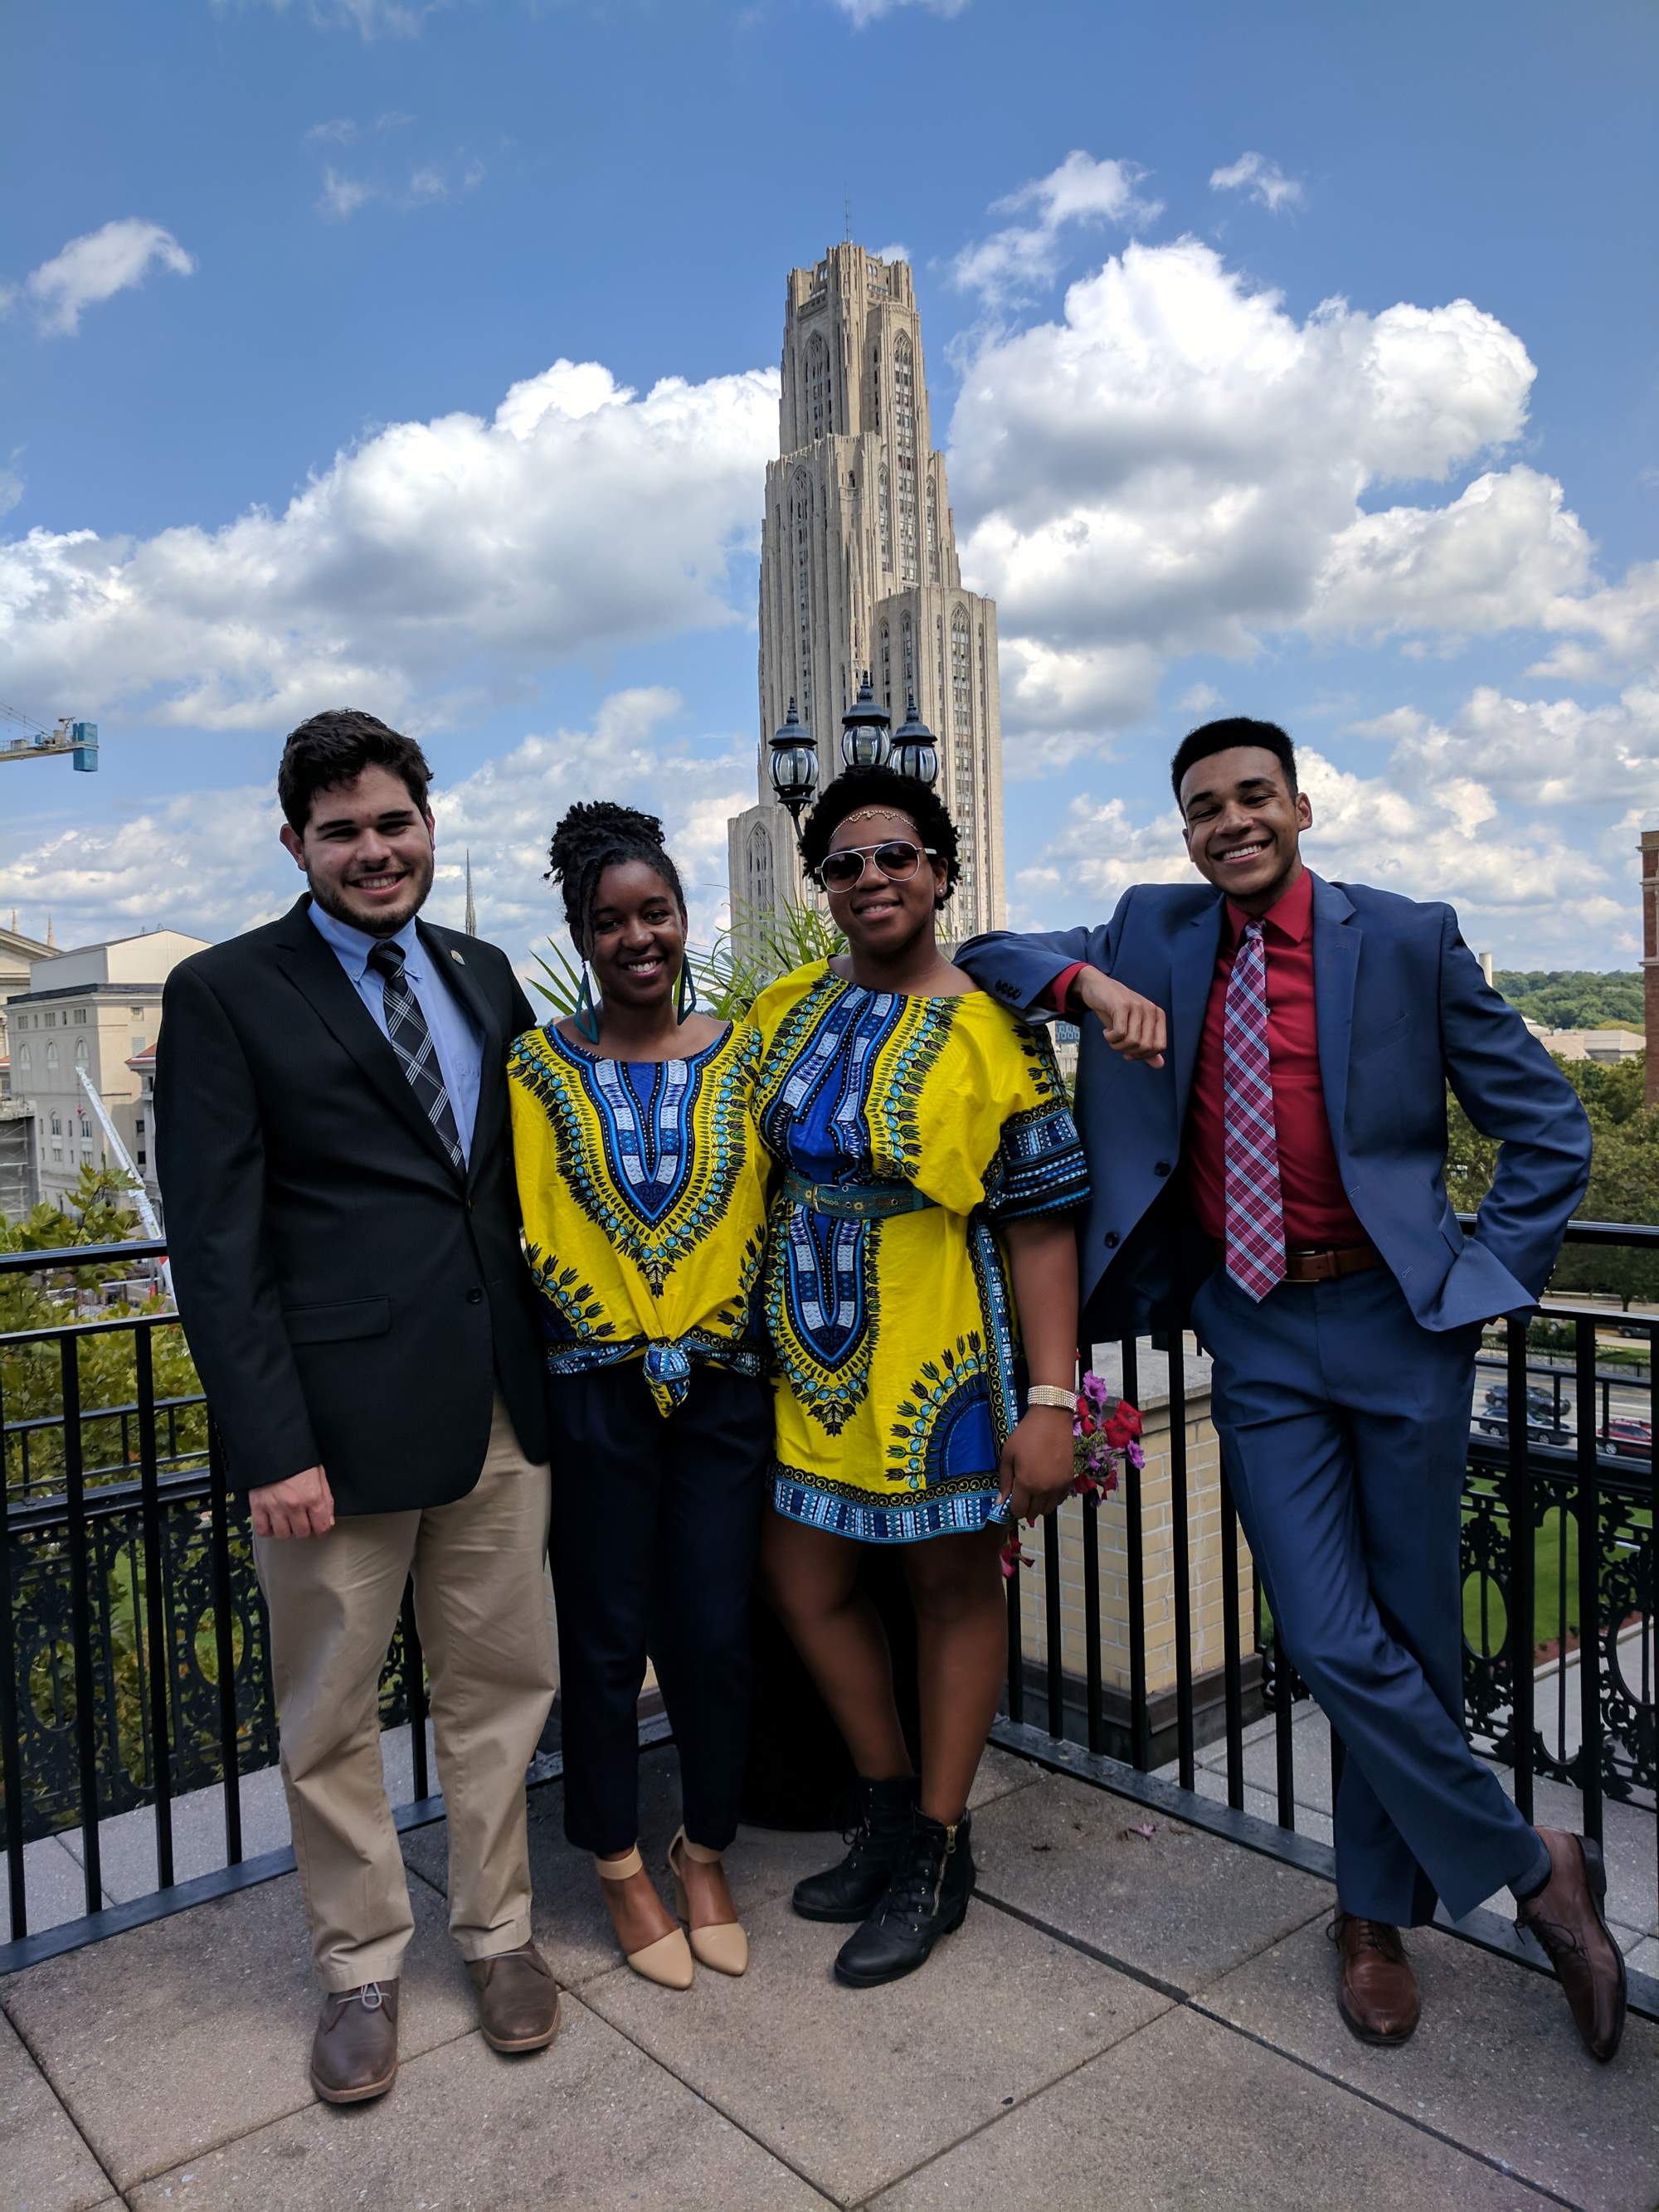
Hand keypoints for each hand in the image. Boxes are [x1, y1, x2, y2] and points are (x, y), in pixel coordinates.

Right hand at [249, 1465, 334, 1538]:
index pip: (321, 1527)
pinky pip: (262, 1530)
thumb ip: (326, 1499)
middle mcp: (294, 1505)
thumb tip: (328, 1520)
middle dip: (305, 1528)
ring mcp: (275, 1507)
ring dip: (286, 1530)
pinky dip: (267, 1529)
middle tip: (302, 1520)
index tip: (319, 1527)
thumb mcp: (319, 1474)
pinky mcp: (258, 1506)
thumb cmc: (297, 1458)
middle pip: (302, 1533)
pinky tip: (272, 1523)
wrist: (272, 1446)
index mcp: (312, 1496)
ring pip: (283, 1534)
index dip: (322, 1529)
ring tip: (287, 1521)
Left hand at [996, 1406, 1074, 1522]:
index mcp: (1026, 1483)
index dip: (1013, 1508)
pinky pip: (1059, 1500)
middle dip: (1025, 1508)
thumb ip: (1004, 1481)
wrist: (1051, 1420)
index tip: (1011, 1499)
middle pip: (1033, 1513)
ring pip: (1048, 1509)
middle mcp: (1044, 1490)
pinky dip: (1052, 1499)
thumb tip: (999, 1502)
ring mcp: (1059, 1486)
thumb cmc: (1025, 1435)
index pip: (1019, 1510)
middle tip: (1021, 1495)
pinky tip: (1046, 1487)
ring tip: (1034, 1491)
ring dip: (1039, 1505)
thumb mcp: (1008, 1455)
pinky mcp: (1069, 1481)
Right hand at [1074, 967, 1166, 1067]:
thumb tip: (1160, 1065)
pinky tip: (1106, 1032)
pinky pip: (1119, 1033)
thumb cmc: (1116, 1011)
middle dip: (1129, 1052)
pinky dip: (1110, 1038)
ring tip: (1111, 1037)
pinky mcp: (1122, 1005)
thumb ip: (1146, 1047)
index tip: (1128, 1052)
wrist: (1097, 988)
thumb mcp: (1132, 1029)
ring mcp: (1137, 1006)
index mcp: (1157, 1015)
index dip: (1143, 1055)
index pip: (1159, 1047)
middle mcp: (1150, 1010)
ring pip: (1132, 1041)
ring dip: (1117, 1046)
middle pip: (1146, 1046)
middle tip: (1118, 1045)